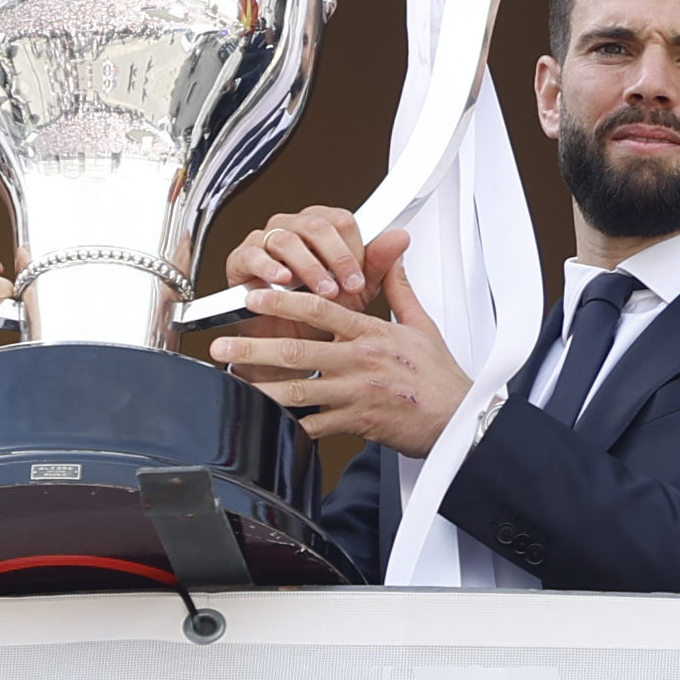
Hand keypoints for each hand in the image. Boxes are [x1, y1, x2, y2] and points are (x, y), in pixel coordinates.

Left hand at [208, 269, 473, 455]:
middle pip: (298, 351)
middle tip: (222, 346)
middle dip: (254, 348)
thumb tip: (393, 253)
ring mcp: (356, 394)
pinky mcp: (356, 423)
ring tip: (232, 384)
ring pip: (298, 390)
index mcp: (373, 334)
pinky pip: (314, 426)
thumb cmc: (439, 376)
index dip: (284, 301)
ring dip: (260, 388)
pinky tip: (263, 424)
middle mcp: (360, 362)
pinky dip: (288, 426)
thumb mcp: (422, 325)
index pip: (322, 309)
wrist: (458, 419)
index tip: (256, 295)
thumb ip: (399, 288)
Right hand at [225, 206, 400, 304]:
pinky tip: (283, 280)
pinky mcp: (241, 259)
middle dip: (336, 258)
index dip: (354, 249)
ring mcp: (265, 240)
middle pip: (316, 225)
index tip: (360, 276)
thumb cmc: (322, 313)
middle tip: (346, 286)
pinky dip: (269, 266)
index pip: (340, 220)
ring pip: (287, 238)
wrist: (293, 345)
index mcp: (321, 227)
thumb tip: (400, 237)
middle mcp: (293, 228)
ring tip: (321, 291)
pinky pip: (252, 253)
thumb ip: (377, 262)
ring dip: (309, 267)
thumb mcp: (357, 290)